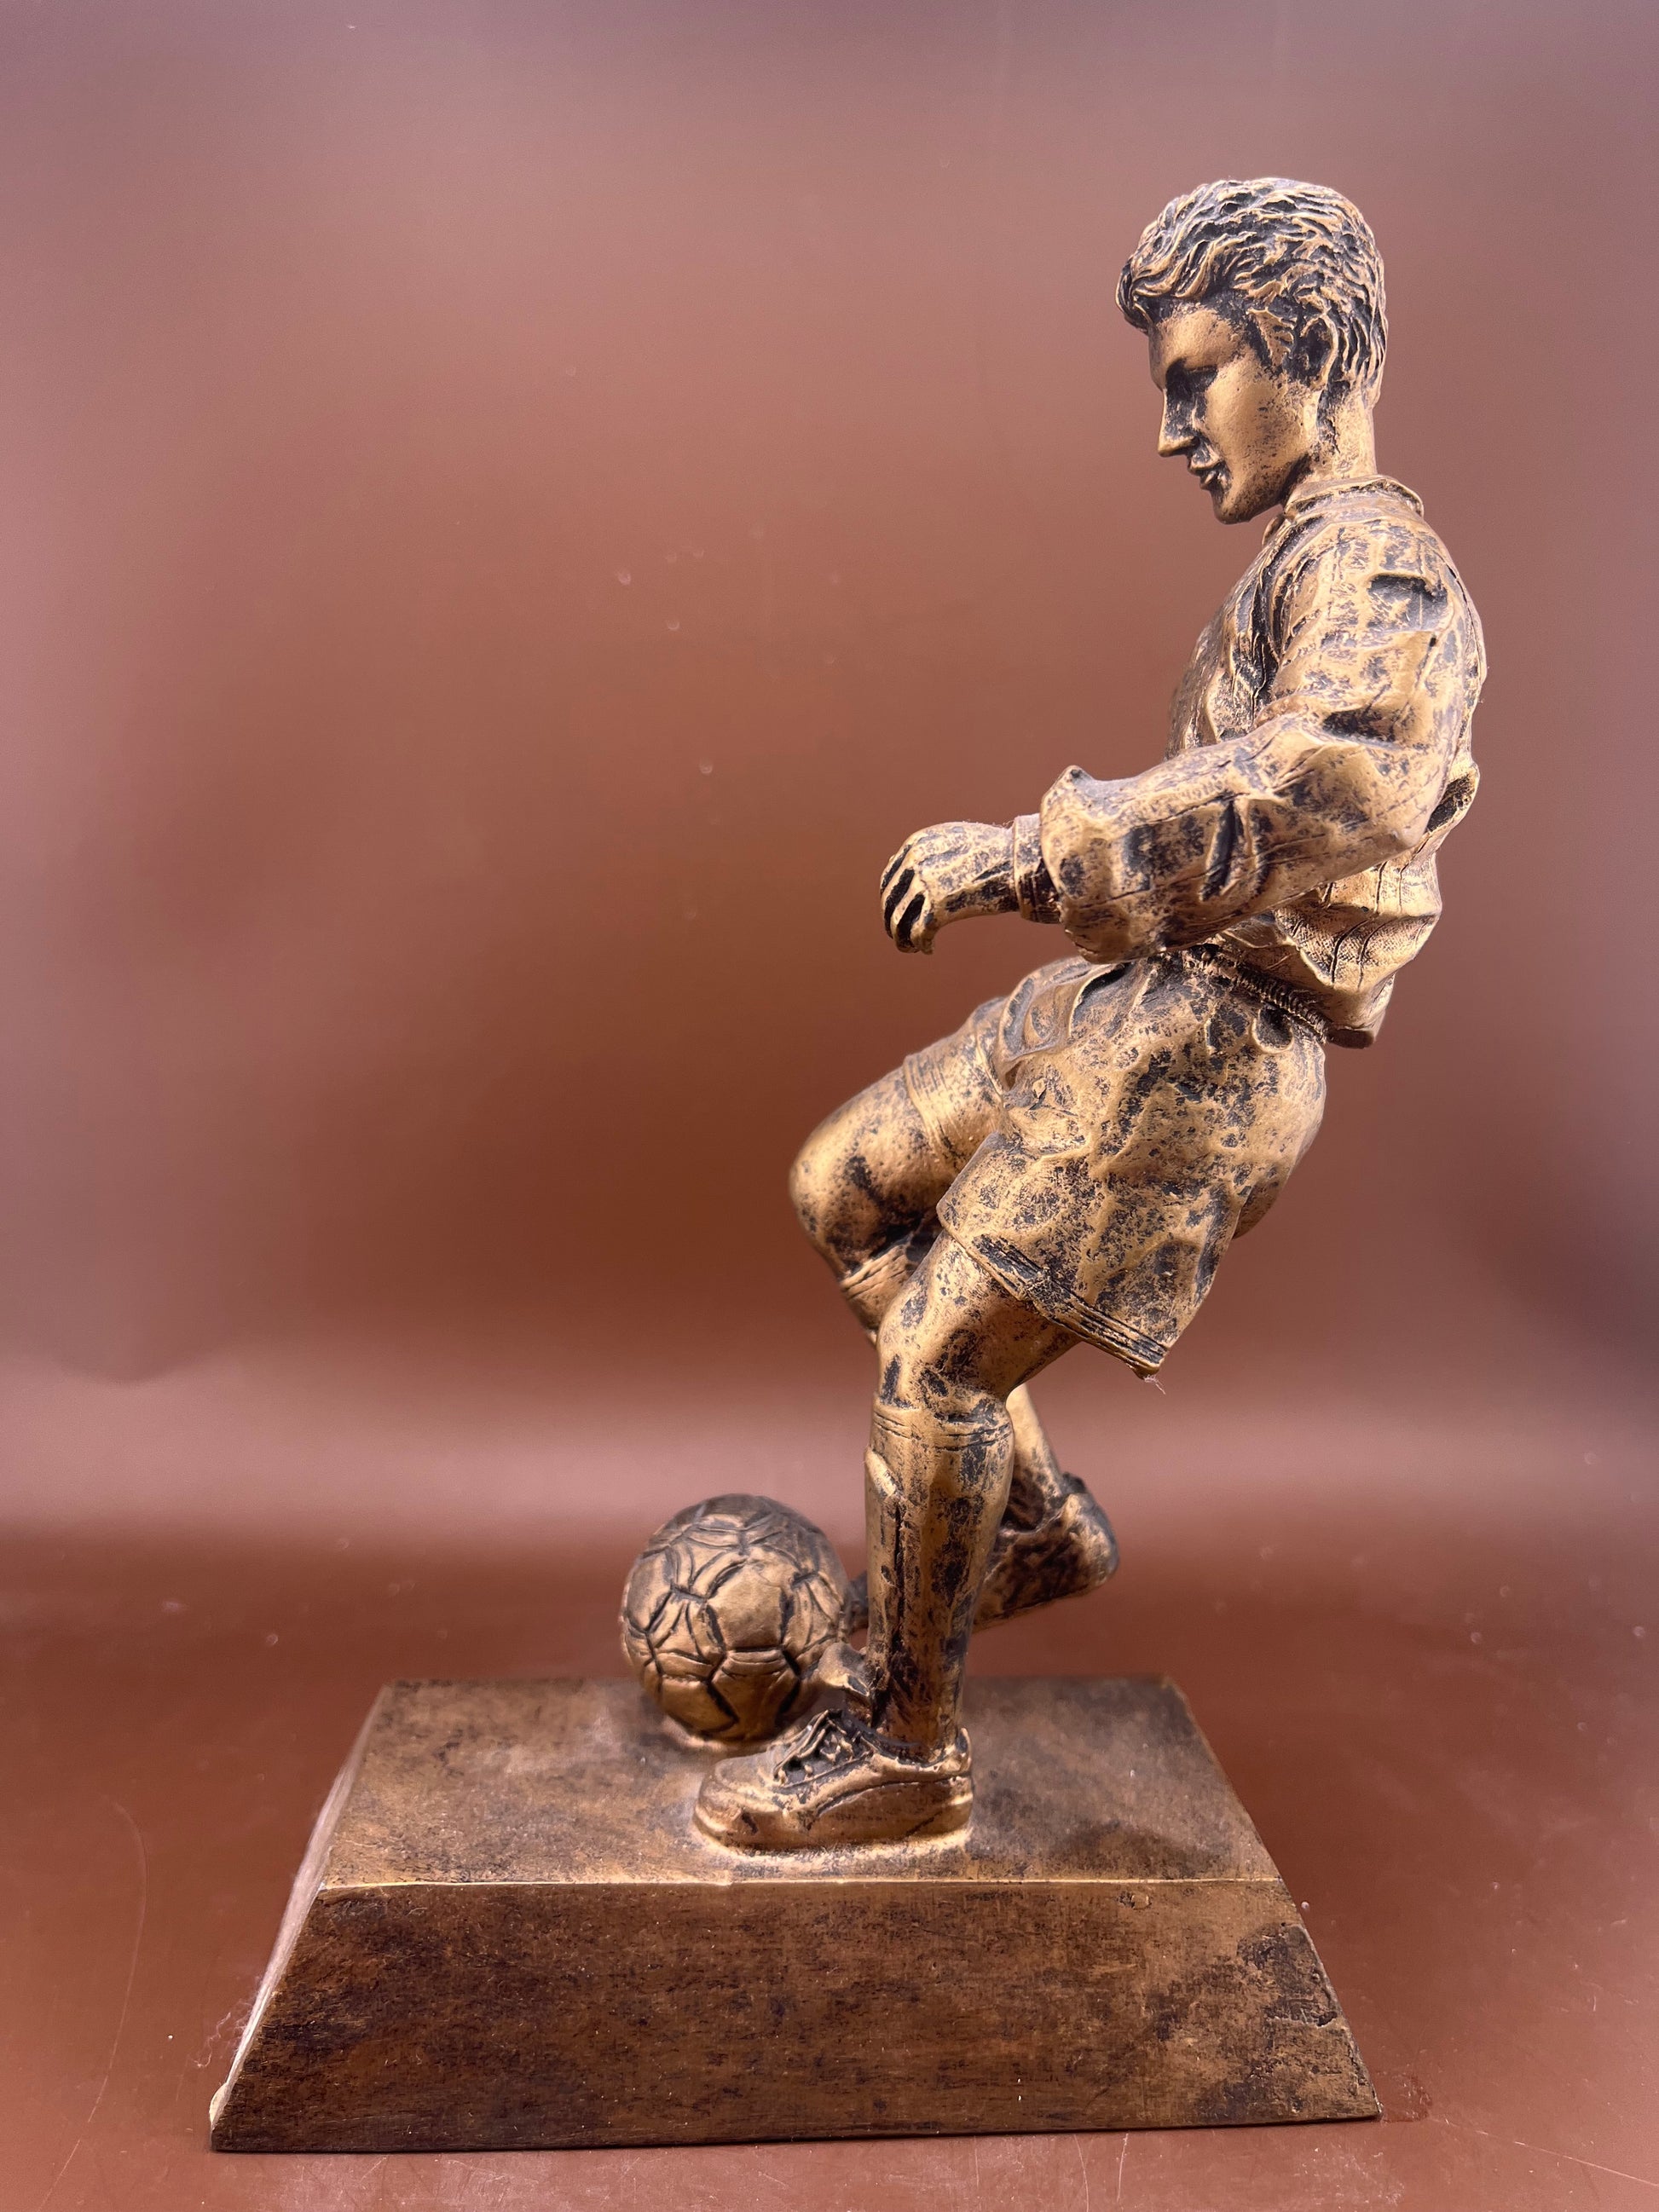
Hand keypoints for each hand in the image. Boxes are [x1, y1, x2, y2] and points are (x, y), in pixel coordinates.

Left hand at [880, 820, 1015, 952]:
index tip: (899, 914)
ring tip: (912, 948)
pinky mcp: (939, 908)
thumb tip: (912, 868)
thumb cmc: (997, 850)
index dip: (890, 901)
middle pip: (889, 902)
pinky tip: (930, 949)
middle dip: (893, 923)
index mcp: (916, 845)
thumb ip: (931, 851)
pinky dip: (921, 945)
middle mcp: (915, 863)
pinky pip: (919, 934)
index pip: (889, 879)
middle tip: (903, 937)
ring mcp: (925, 886)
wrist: (1019, 860)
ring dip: (903, 939)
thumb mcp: (956, 838)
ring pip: (898, 922)